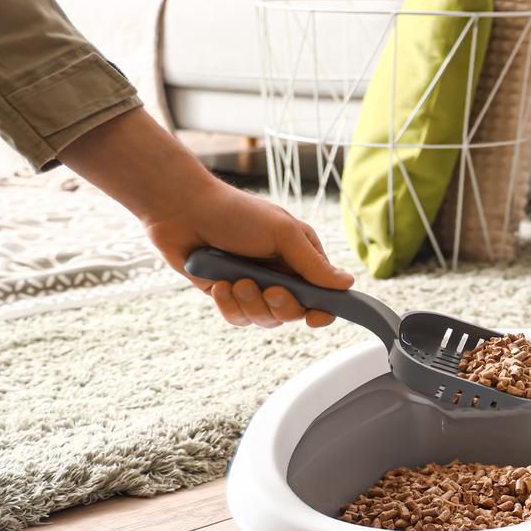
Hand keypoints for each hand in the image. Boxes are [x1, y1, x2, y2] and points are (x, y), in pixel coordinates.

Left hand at [145, 186, 351, 327]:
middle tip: (268, 289)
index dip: (322, 311)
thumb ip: (313, 264)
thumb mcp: (283, 233)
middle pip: (294, 313)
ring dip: (250, 304)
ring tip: (235, 280)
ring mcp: (253, 287)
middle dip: (281, 306)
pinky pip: (237, 318)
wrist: (183, 211)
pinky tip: (219, 285)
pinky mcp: (227, 297)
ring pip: (265, 320)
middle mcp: (279, 275)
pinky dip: (228, 305)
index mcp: (300, 258)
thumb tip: (347, 284)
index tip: (316, 316)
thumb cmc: (236, 213)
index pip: (322, 295)